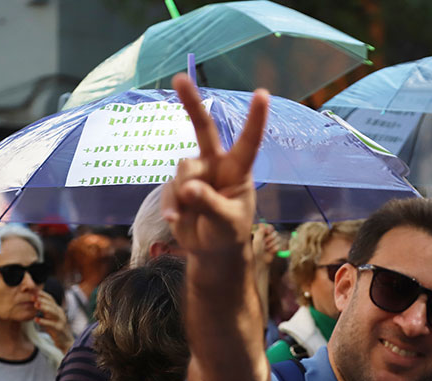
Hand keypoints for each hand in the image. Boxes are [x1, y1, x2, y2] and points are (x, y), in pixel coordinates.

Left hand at [34, 291, 71, 352]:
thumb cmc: (55, 329)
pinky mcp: (59, 328)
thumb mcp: (49, 318)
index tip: (33, 291)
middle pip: (52, 304)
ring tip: (35, 305)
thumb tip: (34, 303)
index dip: (42, 294)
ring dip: (44, 308)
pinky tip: (36, 319)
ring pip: (53, 312)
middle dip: (42, 299)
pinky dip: (44, 321)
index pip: (50, 299)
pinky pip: (52, 324)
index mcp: (57, 309)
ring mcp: (61, 320)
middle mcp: (60, 313)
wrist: (65, 341)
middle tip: (32, 297)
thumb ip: (43, 311)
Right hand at [161, 73, 268, 256]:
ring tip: (193, 215)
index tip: (262, 93)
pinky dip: (171, 206)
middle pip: (203, 130)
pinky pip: (169, 190)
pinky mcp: (176, 186)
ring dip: (185, 194)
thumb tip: (188, 188)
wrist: (211, 250)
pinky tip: (176, 219)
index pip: (248, 142)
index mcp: (238, 170)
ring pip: (183, 170)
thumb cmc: (228, 232)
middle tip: (179, 79)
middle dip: (191, 104)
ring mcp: (194, 174)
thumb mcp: (226, 222)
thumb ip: (210, 204)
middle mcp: (215, 165)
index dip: (255, 118)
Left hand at [252, 223, 282, 265]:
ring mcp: (273, 242)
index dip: (270, 229)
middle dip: (270, 239)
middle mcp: (268, 237)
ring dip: (271, 245)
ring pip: (278, 239)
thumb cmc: (257, 251)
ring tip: (266, 249)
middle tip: (264, 243)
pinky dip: (274, 249)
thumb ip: (260, 232)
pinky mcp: (277, 247)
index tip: (268, 231)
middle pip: (275, 232)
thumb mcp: (257, 240)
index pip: (270, 227)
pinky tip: (270, 252)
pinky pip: (279, 246)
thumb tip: (262, 223)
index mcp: (263, 233)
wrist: (261, 261)